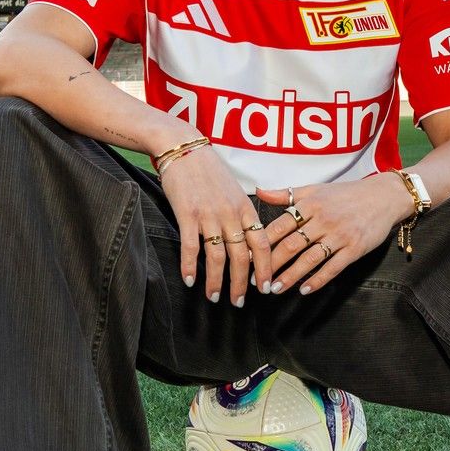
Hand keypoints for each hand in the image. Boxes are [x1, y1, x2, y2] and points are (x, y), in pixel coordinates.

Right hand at [158, 145, 270, 305]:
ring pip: (218, 257)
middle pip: (242, 257)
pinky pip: (191, 248)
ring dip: (217, 281)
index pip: (262, 245)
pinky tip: (190, 281)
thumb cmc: (209, 170)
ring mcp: (210, 215)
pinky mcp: (188, 215)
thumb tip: (248, 240)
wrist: (184, 148)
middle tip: (239, 302)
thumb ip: (242, 214)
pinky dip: (190, 267)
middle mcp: (231, 214)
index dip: (264, 269)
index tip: (264, 288)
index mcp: (246, 208)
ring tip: (214, 297)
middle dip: (241, 284)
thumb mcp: (234, 190)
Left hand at [252, 174, 411, 294]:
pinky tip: (305, 290)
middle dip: (271, 265)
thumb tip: (258, 192)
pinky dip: (318, 280)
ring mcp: (340, 235)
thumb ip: (286, 194)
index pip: (279, 226)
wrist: (384, 196)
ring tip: (275, 289)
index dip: (261, 244)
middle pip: (291, 245)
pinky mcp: (355, 248)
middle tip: (257, 281)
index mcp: (310, 204)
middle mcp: (323, 219)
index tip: (248, 257)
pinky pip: (333, 267)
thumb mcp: (315, 190)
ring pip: (309, 259)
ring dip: (290, 276)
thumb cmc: (346, 194)